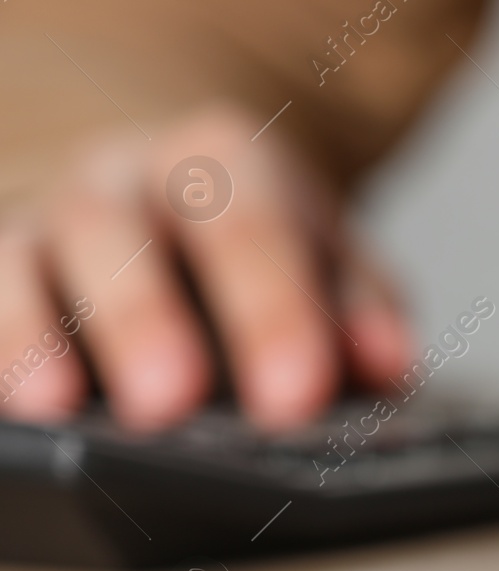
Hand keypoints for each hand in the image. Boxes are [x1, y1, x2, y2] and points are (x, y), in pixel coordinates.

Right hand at [0, 104, 412, 430]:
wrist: (170, 185)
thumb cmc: (262, 244)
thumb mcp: (333, 261)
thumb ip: (364, 308)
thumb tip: (388, 364)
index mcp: (223, 159)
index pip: (250, 227)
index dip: (271, 312)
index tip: (294, 395)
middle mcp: (122, 176)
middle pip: (122, 232)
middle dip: (144, 319)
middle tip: (169, 405)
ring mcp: (45, 218)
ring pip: (21, 257)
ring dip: (36, 336)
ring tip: (56, 410)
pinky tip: (9, 403)